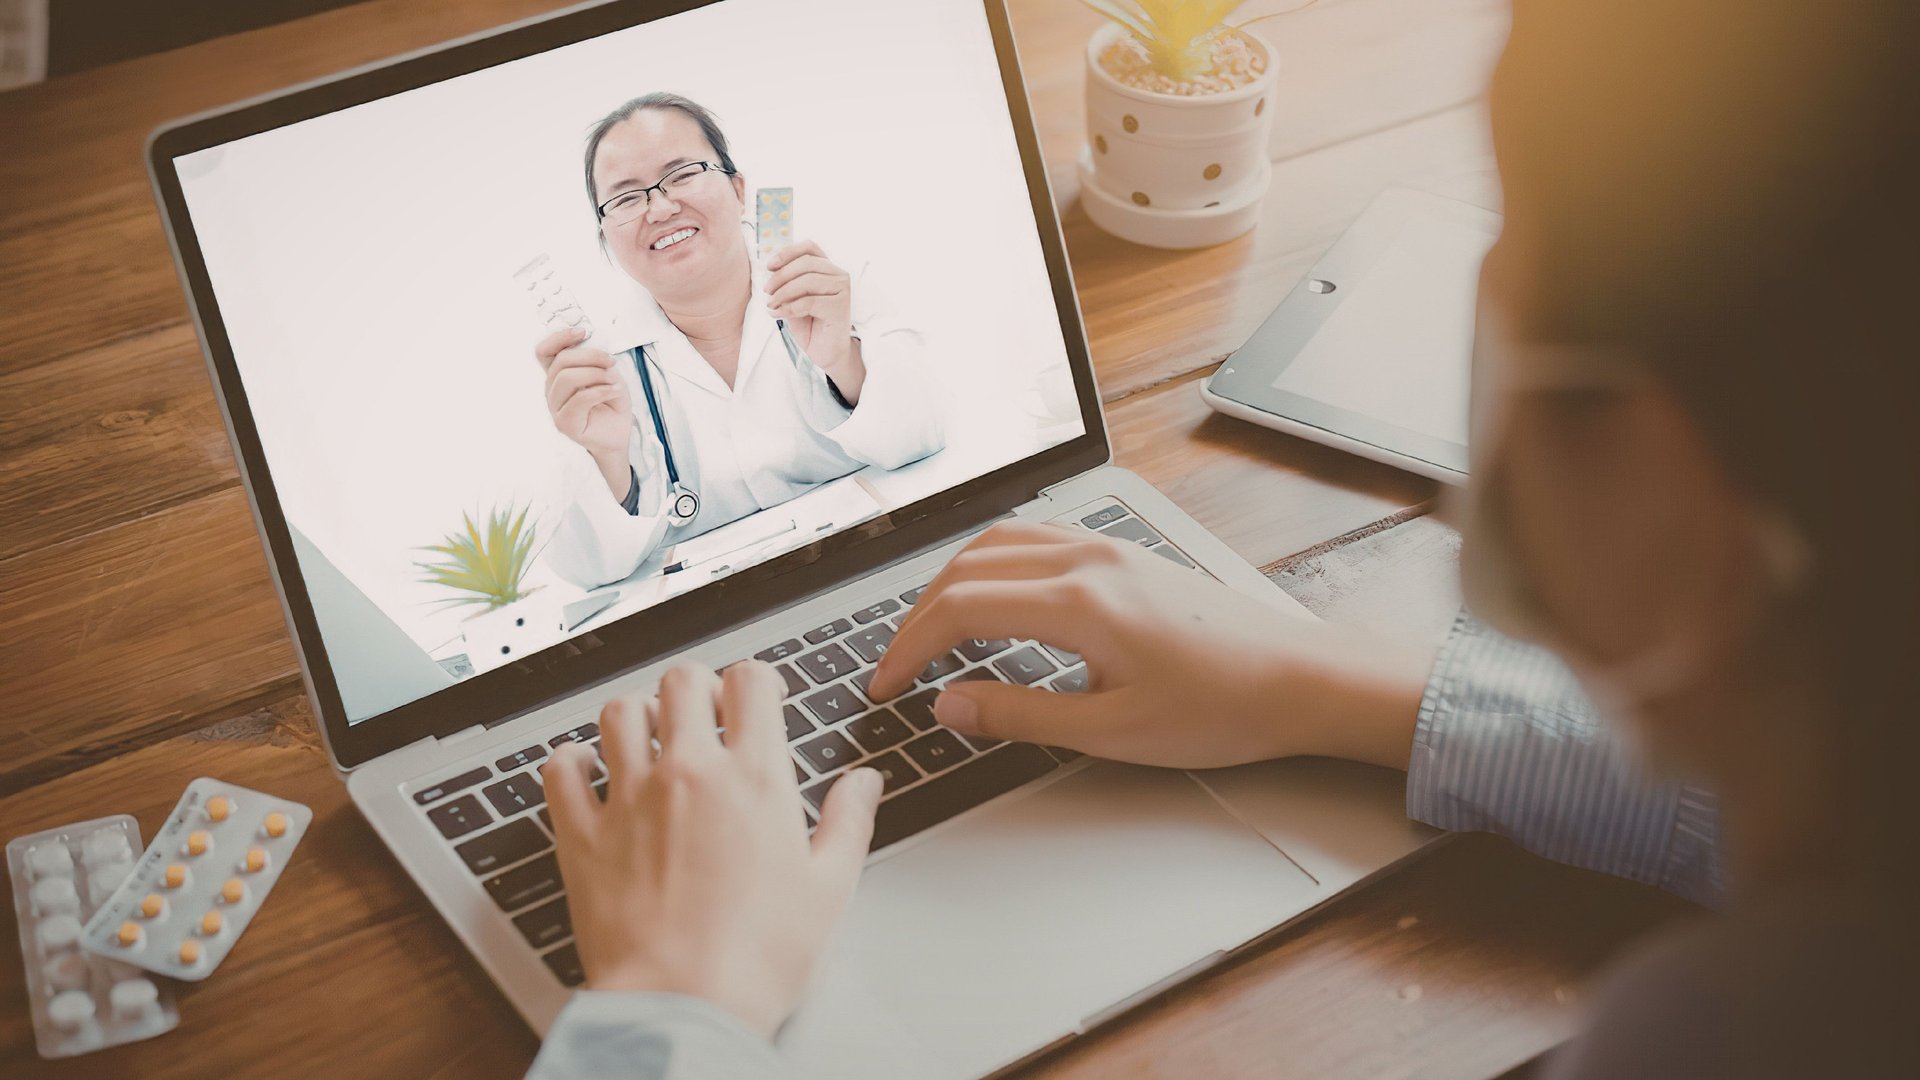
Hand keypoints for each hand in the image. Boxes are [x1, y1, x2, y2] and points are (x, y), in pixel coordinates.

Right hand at [535, 326, 632, 496]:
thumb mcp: (608, 374)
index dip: (559, 338)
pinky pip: (579, 399)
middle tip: (612, 361)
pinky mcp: (565, 423)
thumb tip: (592, 341)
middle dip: (591, 356)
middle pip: (561, 361)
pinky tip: (615, 391)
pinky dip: (601, 391)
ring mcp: (555, 407)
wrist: (619, 434)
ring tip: (615, 381)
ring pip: (567, 378)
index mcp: (558, 375)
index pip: (544, 351)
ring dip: (596, 374)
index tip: (582, 332)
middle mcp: (552, 390)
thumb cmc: (612, 404)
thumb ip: (596, 359)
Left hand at [541, 662, 882, 1036]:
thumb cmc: (757, 958)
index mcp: (755, 779)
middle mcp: (689, 774)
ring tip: (648, 736)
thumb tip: (864, 783)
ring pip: (620, 713)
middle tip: (705, 713)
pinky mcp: (582, 835)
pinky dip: (570, 760)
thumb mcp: (830, 888)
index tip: (759, 697)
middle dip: (698, 687)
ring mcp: (629, 799)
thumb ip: (848, 822)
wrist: (684, 1006)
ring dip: (637, 714)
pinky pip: (561, 770)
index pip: (752, 682)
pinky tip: (586, 770)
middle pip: (683, 682)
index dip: (758, 680)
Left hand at [764, 240, 857, 381]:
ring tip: (771, 305)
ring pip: (807, 281)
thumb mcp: (793, 300)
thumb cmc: (810, 326)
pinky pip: (810, 302)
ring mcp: (842, 290)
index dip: (787, 252)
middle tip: (766, 291)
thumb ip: (787, 284)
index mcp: (827, 269)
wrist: (826, 354)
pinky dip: (790, 307)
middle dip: (781, 276)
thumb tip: (771, 271)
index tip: (769, 266)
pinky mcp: (841, 307)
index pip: (809, 248)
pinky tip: (779, 314)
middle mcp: (839, 275)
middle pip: (806, 263)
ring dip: (783, 293)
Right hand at [868, 521, 1434, 770]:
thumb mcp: (1112, 731)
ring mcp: (1109, 549)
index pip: (960, 608)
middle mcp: (1089, 560)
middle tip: (898, 664)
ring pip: (999, 541)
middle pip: (968, 566)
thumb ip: (1020, 715)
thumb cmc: (1224, 707)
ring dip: (952, 581)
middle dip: (919, 615)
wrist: (1301, 679)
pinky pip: (1037, 538)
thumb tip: (950, 704)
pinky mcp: (1125, 553)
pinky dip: (993, 563)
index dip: (909, 646)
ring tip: (932, 631)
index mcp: (1080, 602)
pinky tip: (993, 596)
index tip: (887, 683)